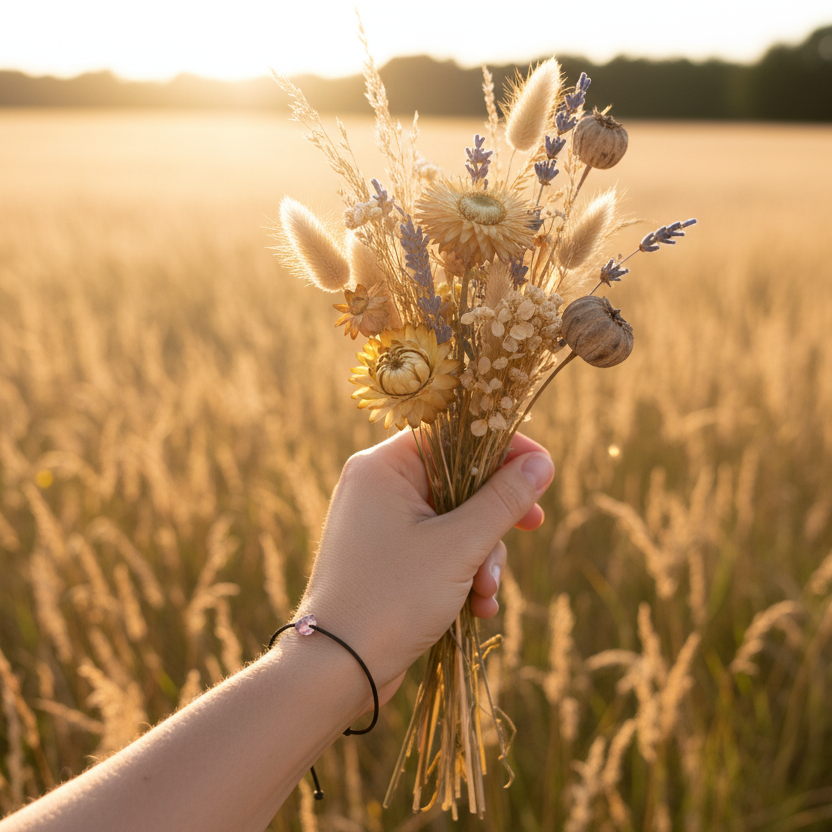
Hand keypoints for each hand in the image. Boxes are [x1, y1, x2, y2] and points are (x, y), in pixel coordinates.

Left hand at [297, 430, 553, 701]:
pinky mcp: (387, 558)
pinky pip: (436, 549)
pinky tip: (477, 606)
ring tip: (486, 592)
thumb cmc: (393, 597)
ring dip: (482, 554)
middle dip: (494, 518)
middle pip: (458, 480)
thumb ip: (503, 500)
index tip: (541, 470)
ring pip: (453, 520)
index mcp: (383, 467)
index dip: (501, 448)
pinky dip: (461, 572)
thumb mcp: (459, 546)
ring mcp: (380, 524)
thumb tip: (541, 464)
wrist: (337, 668)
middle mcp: (378, 487)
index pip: (453, 434)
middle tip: (532, 526)